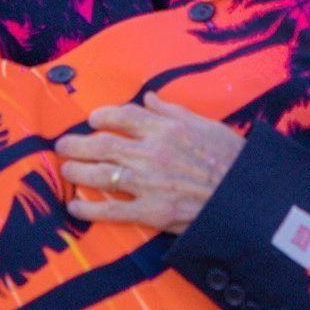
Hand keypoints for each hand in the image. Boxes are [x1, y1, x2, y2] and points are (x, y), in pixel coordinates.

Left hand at [55, 93, 244, 234]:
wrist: (247, 196)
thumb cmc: (231, 159)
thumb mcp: (206, 124)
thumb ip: (172, 111)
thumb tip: (148, 97)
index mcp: (165, 129)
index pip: (122, 116)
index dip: (101, 117)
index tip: (92, 120)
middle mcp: (151, 153)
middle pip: (102, 144)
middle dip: (76, 144)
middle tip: (62, 146)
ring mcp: (149, 183)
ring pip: (101, 175)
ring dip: (77, 172)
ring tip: (66, 171)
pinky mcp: (151, 212)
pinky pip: (112, 210)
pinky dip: (90, 210)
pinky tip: (75, 208)